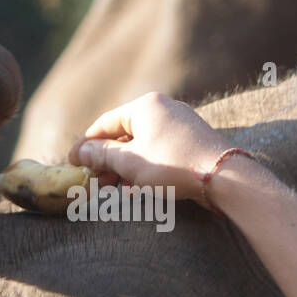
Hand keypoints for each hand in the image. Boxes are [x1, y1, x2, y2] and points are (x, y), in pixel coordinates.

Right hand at [67, 92, 230, 206]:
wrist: (224, 178)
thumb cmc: (174, 166)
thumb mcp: (130, 162)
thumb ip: (102, 155)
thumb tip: (82, 151)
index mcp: (146, 106)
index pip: (105, 123)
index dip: (86, 144)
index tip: (72, 162)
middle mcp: (163, 110)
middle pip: (124, 136)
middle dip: (106, 161)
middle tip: (93, 182)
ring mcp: (180, 126)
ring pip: (142, 147)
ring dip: (124, 169)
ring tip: (112, 191)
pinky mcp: (191, 144)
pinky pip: (159, 154)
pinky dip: (144, 170)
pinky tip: (136, 191)